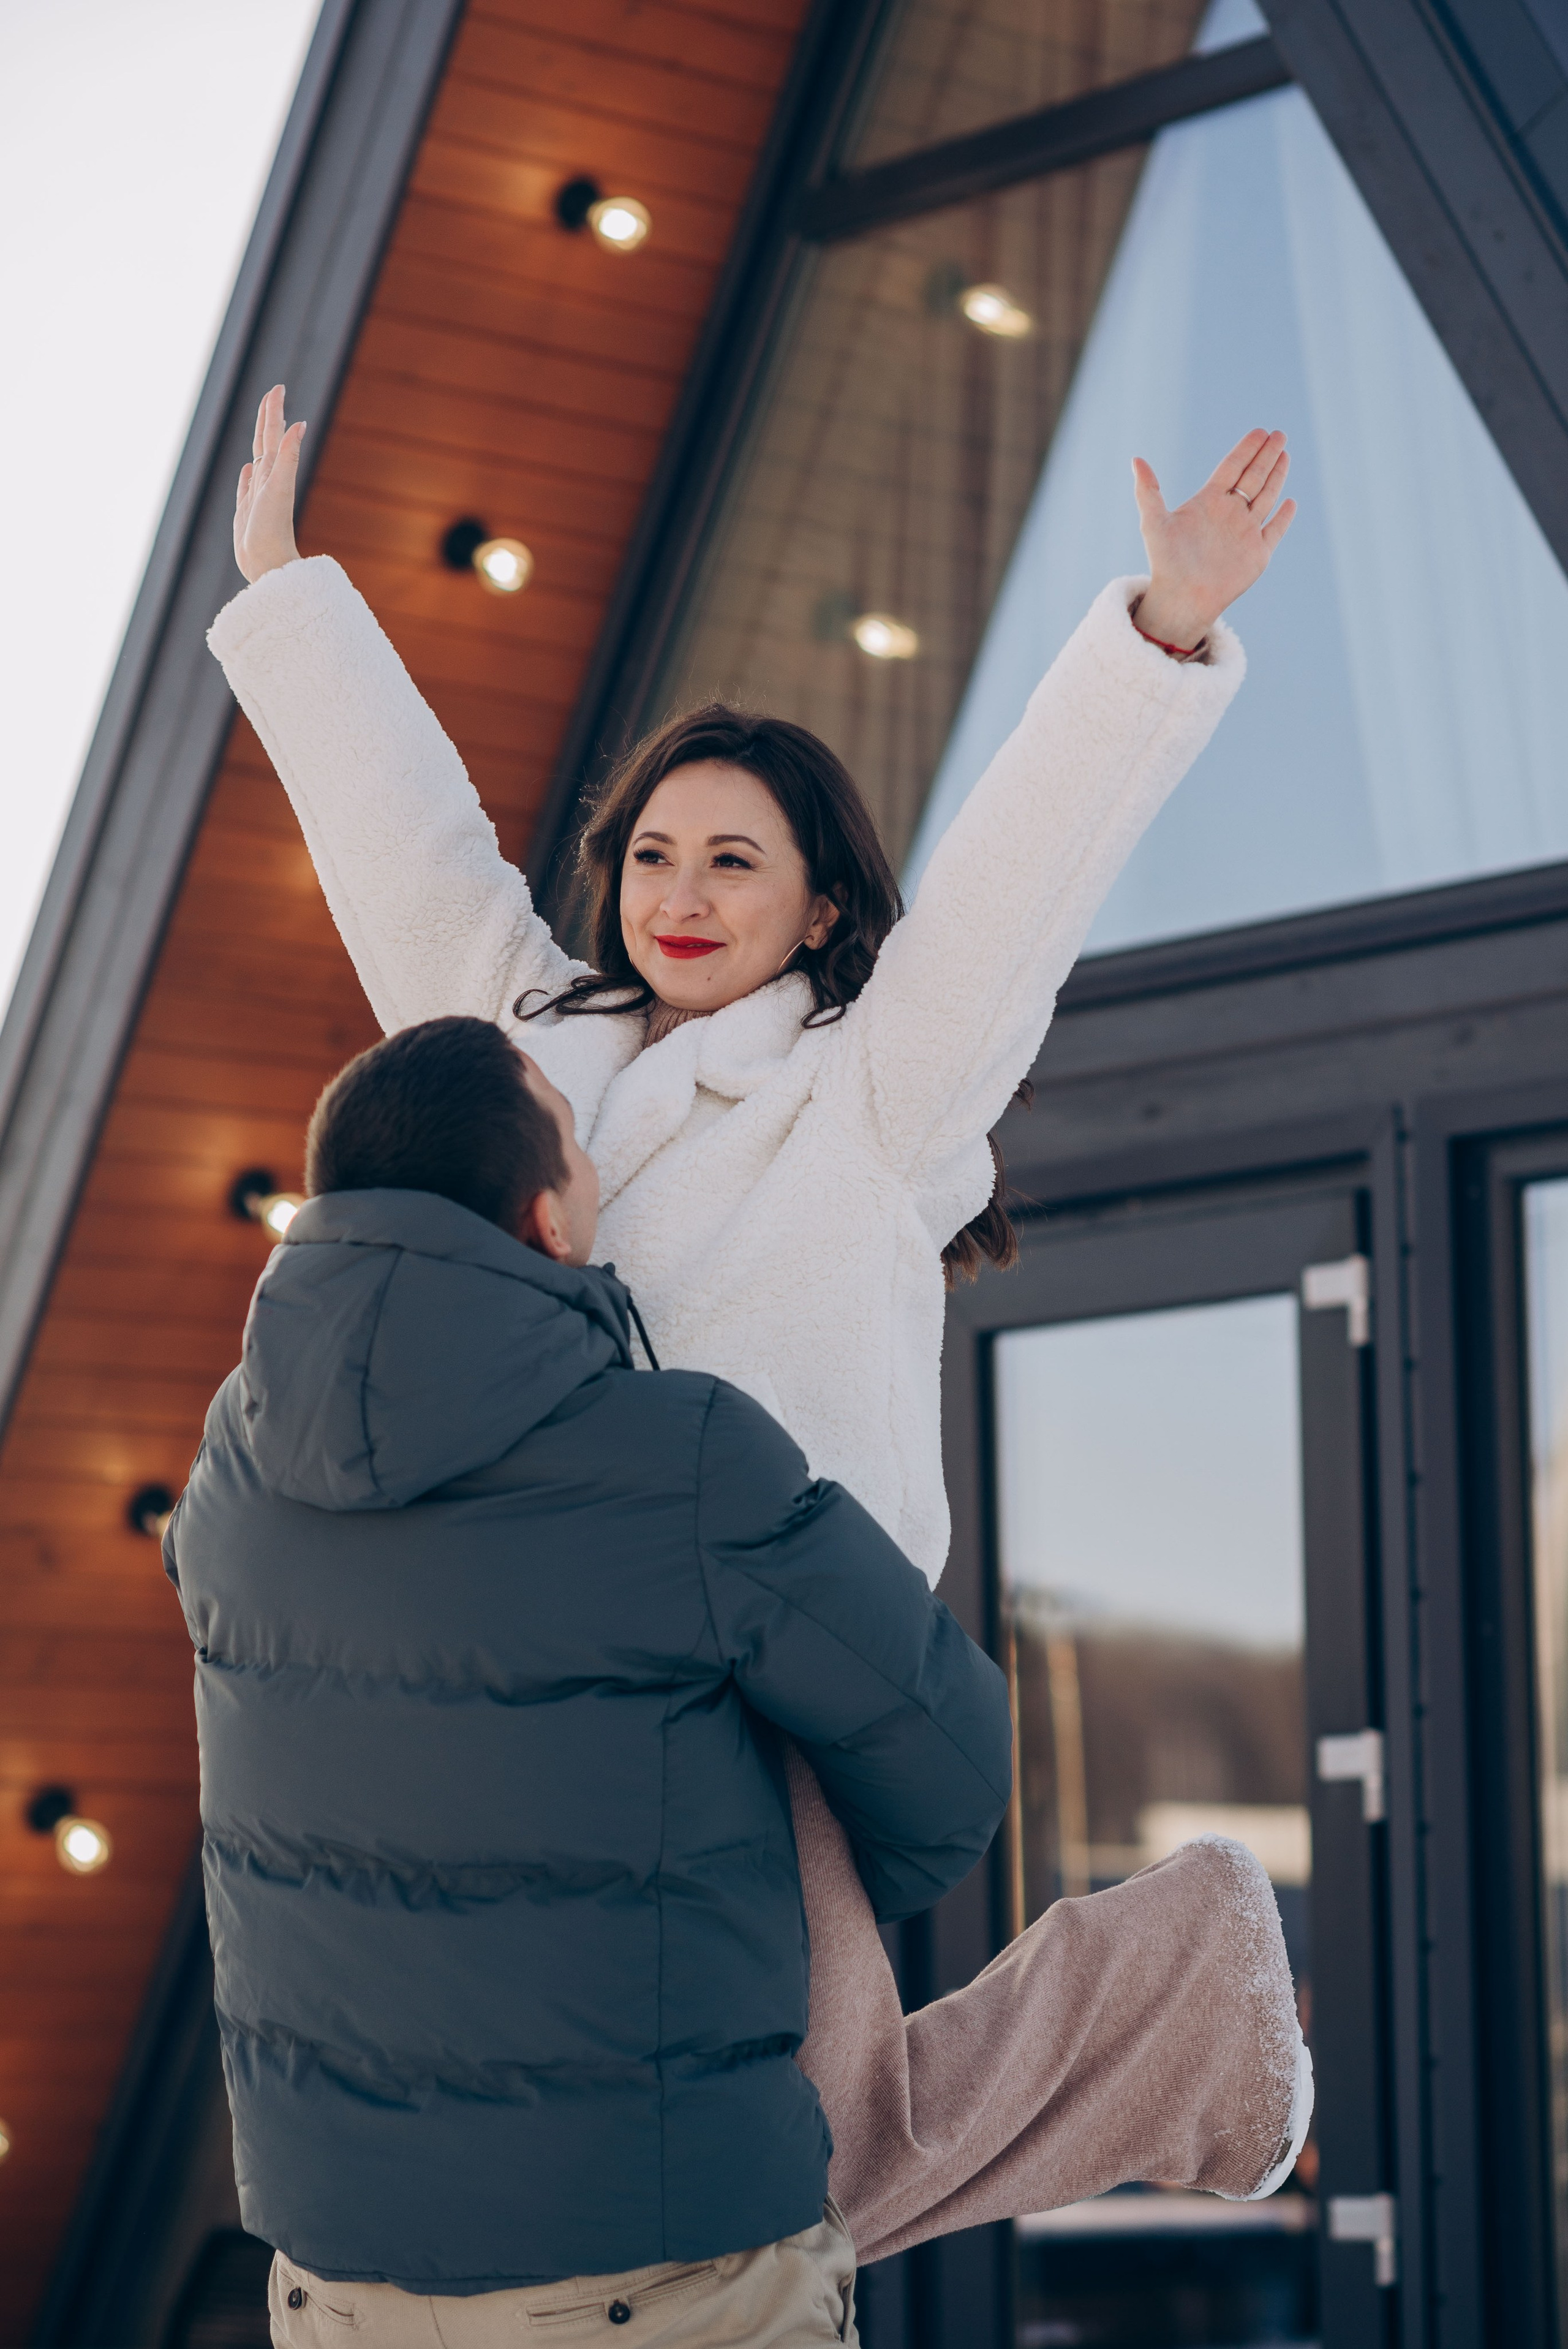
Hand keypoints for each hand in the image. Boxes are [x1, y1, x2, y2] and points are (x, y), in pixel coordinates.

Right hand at [233, 384, 305, 583]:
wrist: (268, 567)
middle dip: (269, 417)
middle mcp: (268, 481)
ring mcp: (258, 497)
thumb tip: (300, 425)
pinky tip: (247, 469)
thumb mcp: (279, 489)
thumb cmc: (273, 531)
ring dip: (259, 443)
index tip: (278, 387)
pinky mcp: (248, 513)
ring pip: (258, 462)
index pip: (274, 434)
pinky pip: (246, 488)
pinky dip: (246, 476)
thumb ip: (289, 457)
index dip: (274, 411)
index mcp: (275, 473)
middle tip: (273, 393)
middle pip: (267, 442)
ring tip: (262, 427)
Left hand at [1131, 428, 1295, 650]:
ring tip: (1285, 454)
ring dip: (1277, 476)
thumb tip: (1135, 459)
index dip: (1246, 449)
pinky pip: (1274, 531)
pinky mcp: (1257, 554)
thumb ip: (1148, 491)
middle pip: (1252, 477)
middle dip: (1266, 455)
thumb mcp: (1154, 523)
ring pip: (1266, 498)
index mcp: (1208, 502)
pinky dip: (1283, 517)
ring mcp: (1245, 533)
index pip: (1232, 468)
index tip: (1260, 431)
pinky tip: (1290, 502)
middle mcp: (1229, 514)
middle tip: (1279, 434)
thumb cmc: (1165, 563)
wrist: (1181, 599)